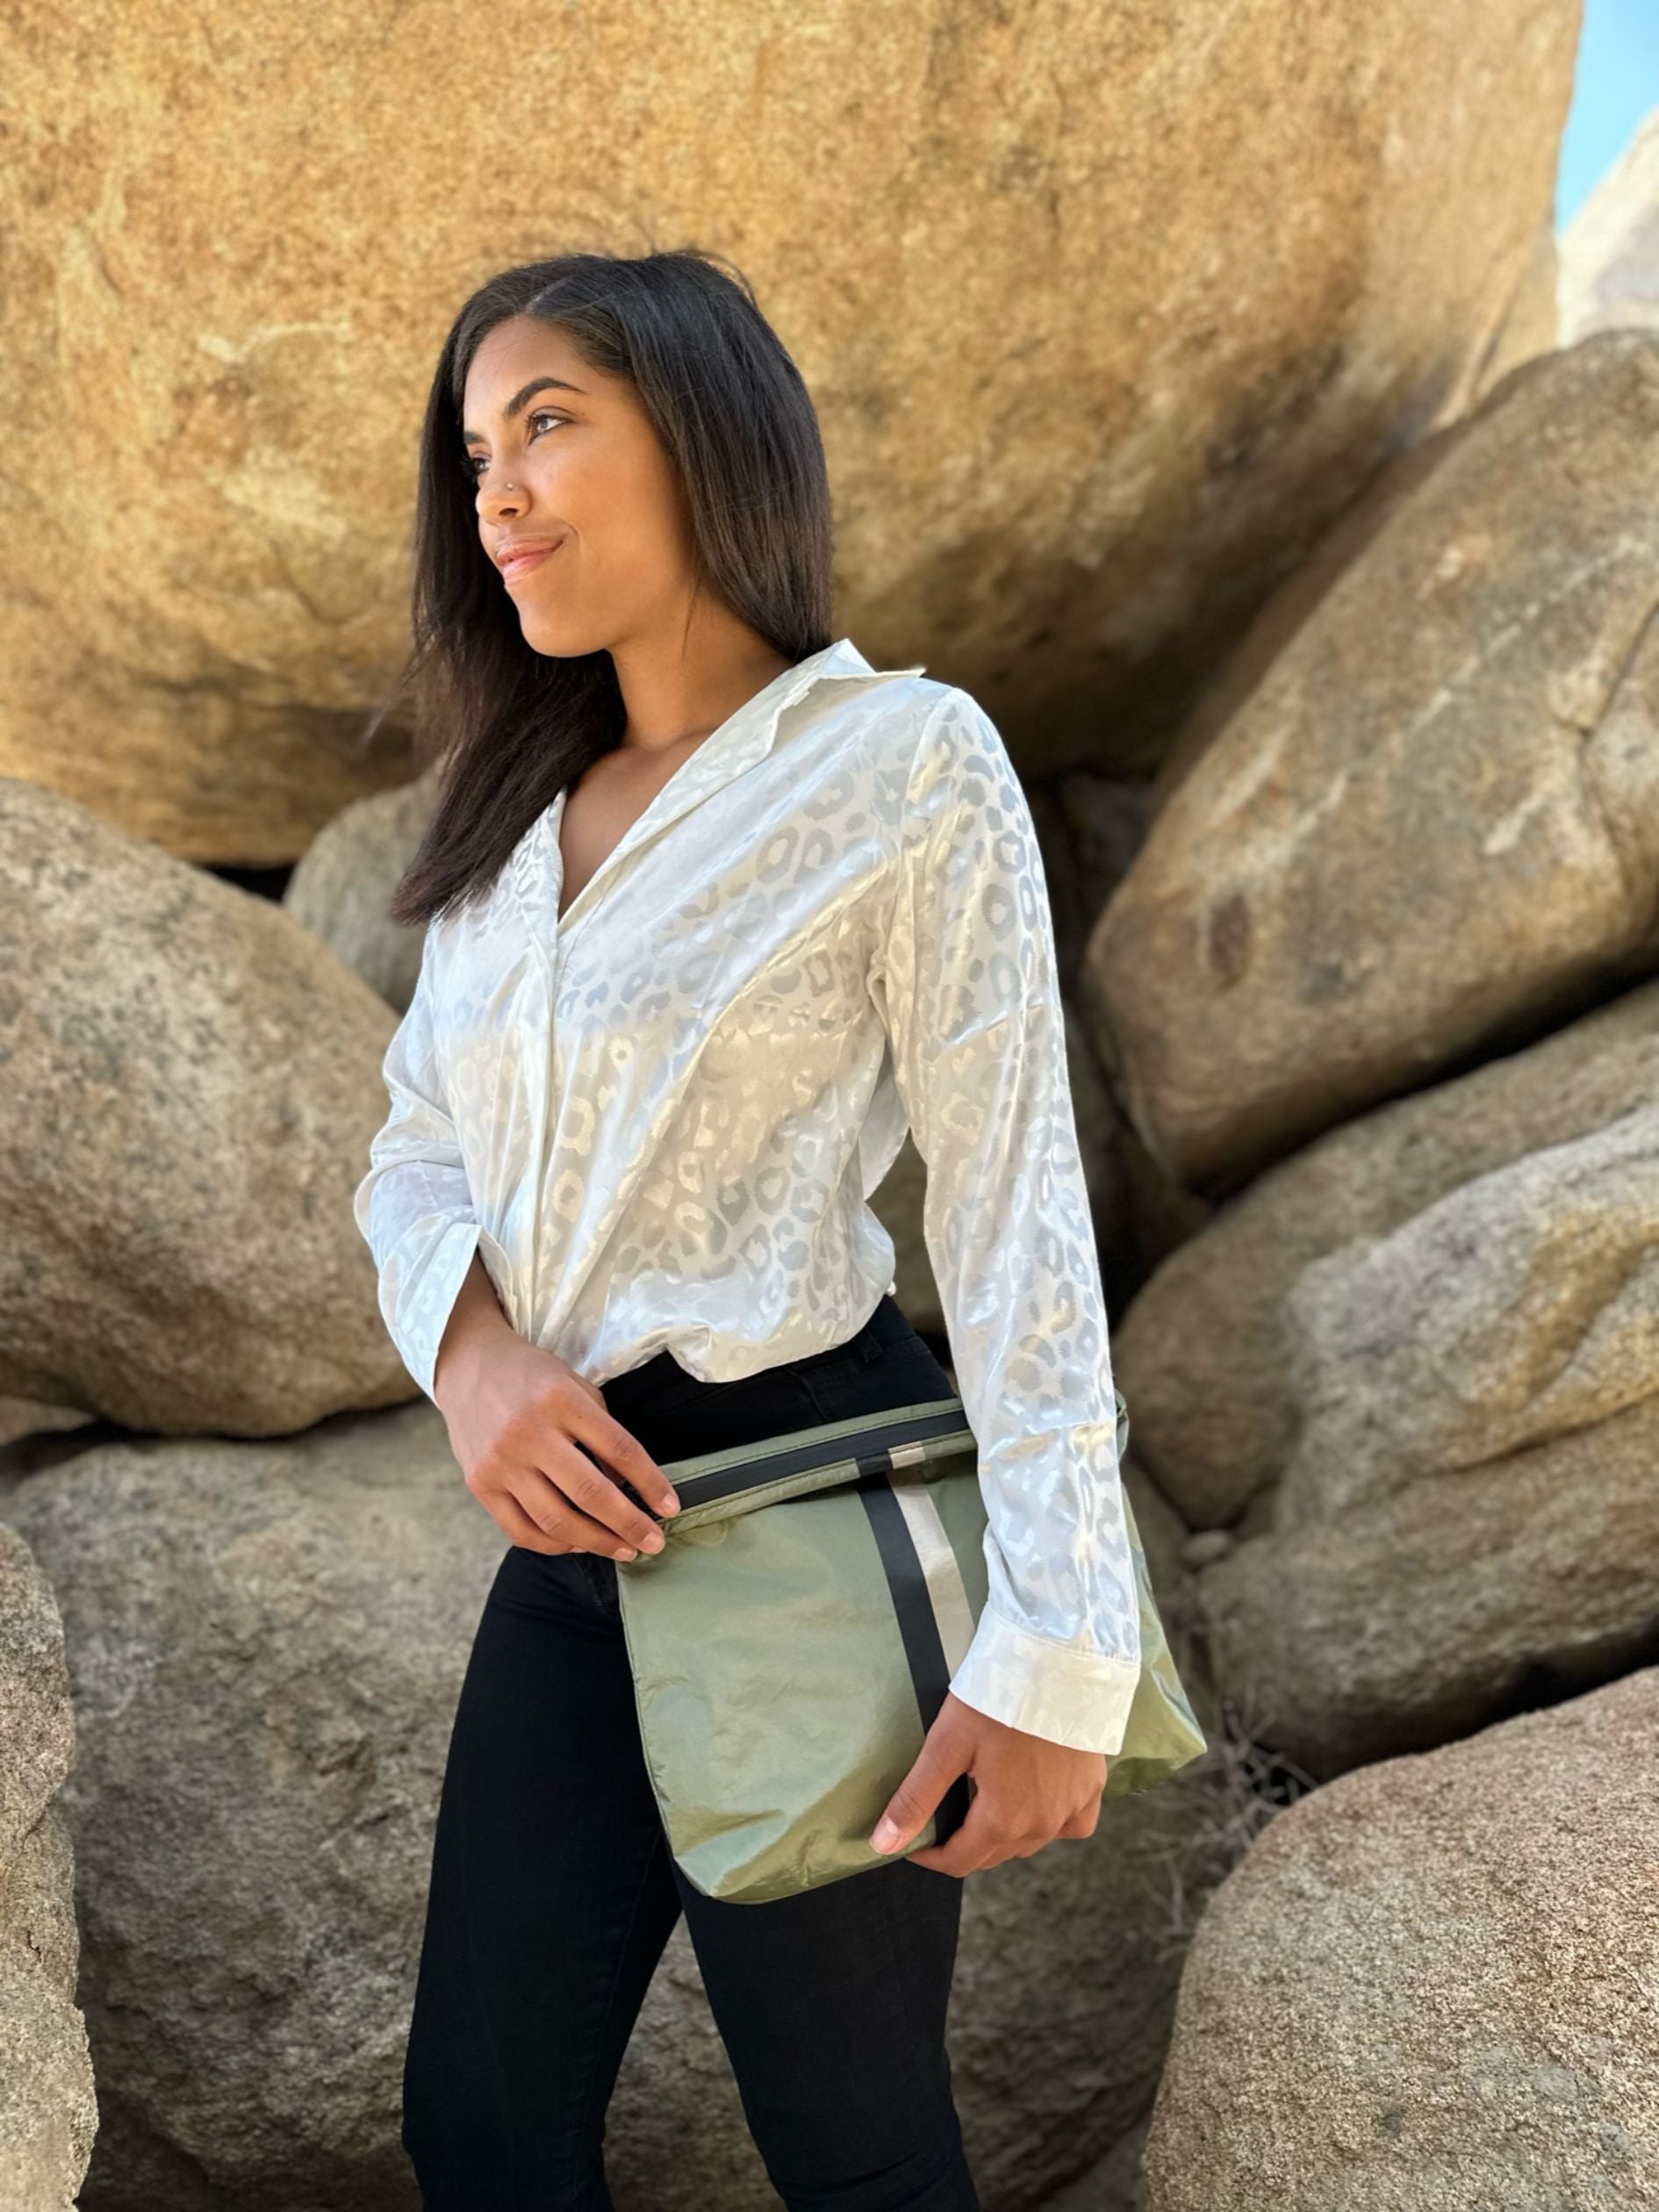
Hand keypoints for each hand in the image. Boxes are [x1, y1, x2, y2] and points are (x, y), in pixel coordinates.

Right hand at [435, 1318, 680, 1559]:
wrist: (469, 1369)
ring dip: (597, 1543)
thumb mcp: (577, 1387)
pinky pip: (521, 1531)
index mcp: (561, 1400)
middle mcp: (528, 1433)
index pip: (619, 1450)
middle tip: (654, 1543)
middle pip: (590, 1493)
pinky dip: (555, 1545)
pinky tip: (579, 1544)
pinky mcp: (480, 1485)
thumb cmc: (532, 1377)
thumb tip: (629, 1486)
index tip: (670, 1507)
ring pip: (556, 1521)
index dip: (650, 1483)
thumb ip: (604, 1432)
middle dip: (629, 1525)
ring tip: (623, 1550)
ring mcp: (501, 1463)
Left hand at [867, 1692, 1107, 1875]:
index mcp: (1003, 1821)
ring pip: (1029, 1842)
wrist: (1059, 1662)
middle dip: (963, 1843)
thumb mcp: (947, 1744)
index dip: (930, 1856)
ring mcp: (1071, 1810)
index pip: (959, 1861)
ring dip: (1002, 1834)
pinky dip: (1050, 1821)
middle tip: (945, 1813)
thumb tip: (883, 1844)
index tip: (915, 1841)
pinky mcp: (1092, 1790)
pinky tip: (1036, 1799)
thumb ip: (916, 1798)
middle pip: (993, 1854)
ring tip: (982, 1800)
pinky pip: (1069, 1825)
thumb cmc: (999, 1699)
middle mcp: (1042, 1827)